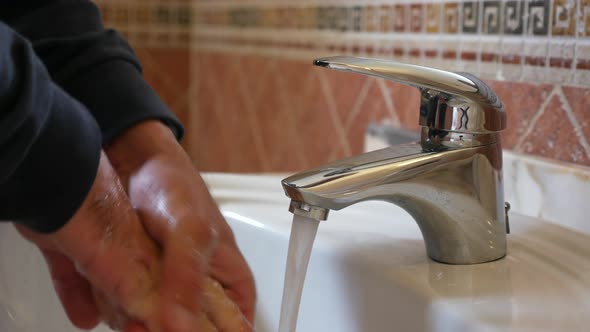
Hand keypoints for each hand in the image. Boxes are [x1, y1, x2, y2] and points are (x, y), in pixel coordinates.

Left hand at [17, 150, 252, 331]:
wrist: (131, 159)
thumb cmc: (176, 186)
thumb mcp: (192, 232)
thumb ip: (189, 280)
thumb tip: (183, 329)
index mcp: (228, 283)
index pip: (230, 331)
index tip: (171, 331)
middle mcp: (196, 291)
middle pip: (183, 331)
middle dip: (154, 328)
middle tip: (134, 321)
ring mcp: (161, 289)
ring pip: (146, 324)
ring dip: (124, 314)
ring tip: (111, 292)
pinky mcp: (128, 283)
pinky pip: (114, 308)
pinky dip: (96, 307)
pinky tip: (87, 304)